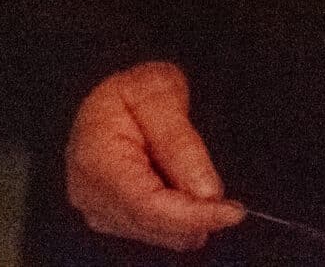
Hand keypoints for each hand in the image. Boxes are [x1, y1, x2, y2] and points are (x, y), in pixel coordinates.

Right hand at [64, 62, 244, 251]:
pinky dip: (180, 215)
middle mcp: (91, 195)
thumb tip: (206, 193)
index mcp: (95, 161)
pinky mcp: (114, 220)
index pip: (148, 207)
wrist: (120, 95)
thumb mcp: (160, 94)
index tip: (234, 212)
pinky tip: (179, 185)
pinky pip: (161, 231)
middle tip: (220, 184)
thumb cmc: (136, 90)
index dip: (194, 215)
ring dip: (188, 212)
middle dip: (197, 212)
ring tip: (187, 168)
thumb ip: (181, 142)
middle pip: (158, 225)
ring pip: (164, 234)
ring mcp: (100, 211)